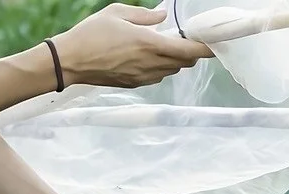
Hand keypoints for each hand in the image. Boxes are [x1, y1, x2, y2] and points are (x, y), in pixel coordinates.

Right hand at [53, 3, 213, 87]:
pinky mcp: (137, 84)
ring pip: (172, 70)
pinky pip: (158, 77)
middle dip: (191, 52)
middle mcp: (152, 64)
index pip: (189, 50)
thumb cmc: (92, 34)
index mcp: (151, 44)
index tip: (215, 44)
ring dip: (175, 60)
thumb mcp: (117, 13)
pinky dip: (161, 67)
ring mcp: (145, 77)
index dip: (206, 49)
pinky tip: (148, 58)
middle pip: (185, 62)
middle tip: (188, 39)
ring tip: (164, 46)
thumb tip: (163, 17)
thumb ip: (145, 16)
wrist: (72, 62)